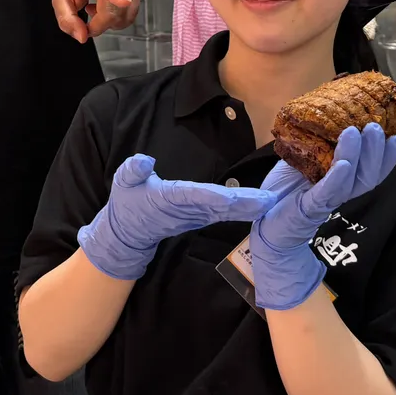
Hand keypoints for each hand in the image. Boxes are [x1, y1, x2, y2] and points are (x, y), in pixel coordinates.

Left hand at [53, 0, 140, 42]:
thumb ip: (67, 20)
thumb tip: (83, 37)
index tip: (124, 1)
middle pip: (111, 15)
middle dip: (96, 25)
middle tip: (86, 14)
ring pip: (121, 19)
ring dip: (106, 22)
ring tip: (96, 7)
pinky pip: (128, 18)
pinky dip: (115, 19)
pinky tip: (106, 8)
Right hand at [80, 154, 276, 279]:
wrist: (128, 234)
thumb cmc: (127, 204)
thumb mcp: (123, 183)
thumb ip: (133, 170)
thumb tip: (144, 160)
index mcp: (170, 199)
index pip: (195, 196)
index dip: (214, 197)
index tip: (233, 198)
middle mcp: (188, 210)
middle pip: (220, 206)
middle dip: (244, 203)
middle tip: (269, 200)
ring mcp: (196, 215)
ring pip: (227, 211)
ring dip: (250, 206)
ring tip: (272, 201)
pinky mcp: (201, 216)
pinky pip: (226, 212)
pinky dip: (244, 209)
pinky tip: (261, 205)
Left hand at [250, 124, 395, 309]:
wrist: (264, 227)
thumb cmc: (282, 192)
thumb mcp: (297, 162)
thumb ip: (309, 144)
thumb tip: (320, 114)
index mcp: (340, 181)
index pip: (370, 171)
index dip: (385, 156)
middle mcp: (339, 192)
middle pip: (367, 176)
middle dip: (375, 151)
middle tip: (376, 127)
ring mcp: (326, 200)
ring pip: (352, 182)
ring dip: (357, 156)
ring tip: (357, 132)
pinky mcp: (309, 207)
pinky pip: (327, 192)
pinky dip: (336, 178)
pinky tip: (342, 164)